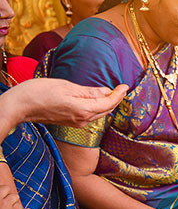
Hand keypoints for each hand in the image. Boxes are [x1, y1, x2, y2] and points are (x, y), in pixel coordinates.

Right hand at [2, 79, 127, 128]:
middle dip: (116, 99)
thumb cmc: (39, 92)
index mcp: (83, 110)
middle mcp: (83, 120)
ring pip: (98, 114)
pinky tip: (97, 100)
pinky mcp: (70, 123)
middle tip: (122, 88)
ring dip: (107, 104)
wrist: (20, 106)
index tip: (125, 85)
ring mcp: (76, 123)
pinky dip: (97, 107)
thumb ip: (88, 91)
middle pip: (106, 110)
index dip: (119, 94)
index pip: (109, 103)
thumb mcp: (66, 86)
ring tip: (113, 93)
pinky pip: (90, 115)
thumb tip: (106, 91)